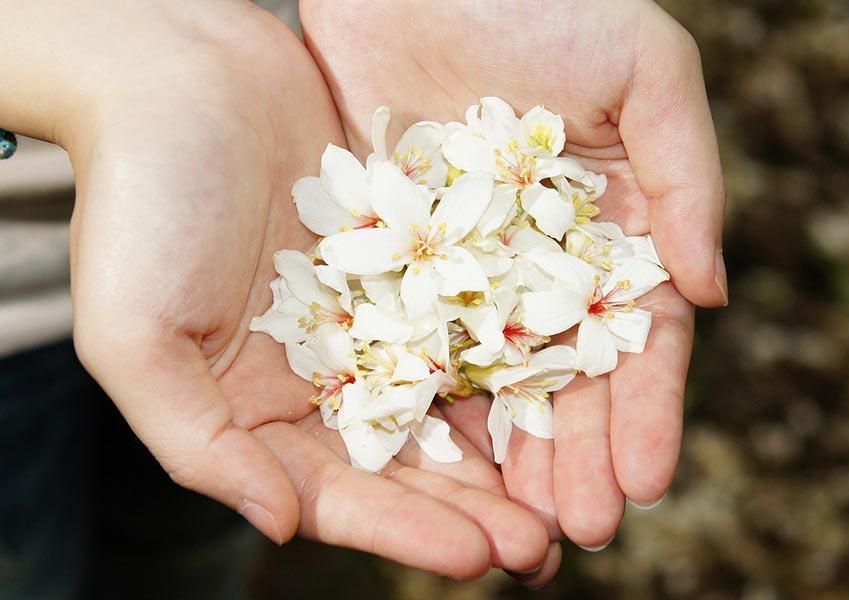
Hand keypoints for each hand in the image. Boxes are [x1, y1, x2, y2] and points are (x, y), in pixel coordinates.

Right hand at [62, 1, 547, 578]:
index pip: (340, 493)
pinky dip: (507, 354)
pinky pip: (466, 316)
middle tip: (542, 549)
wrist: (183, 75)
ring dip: (504, 448)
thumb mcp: (135, 335)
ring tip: (565, 492)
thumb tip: (280, 526)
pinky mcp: (408, 258)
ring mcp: (370, 317)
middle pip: (407, 460)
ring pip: (448, 398)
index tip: (478, 558)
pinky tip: (558, 385)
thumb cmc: (141, 202)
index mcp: (257, 409)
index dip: (407, 531)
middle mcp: (320, 374)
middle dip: (473, 508)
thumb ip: (198, 443)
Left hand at [302, 0, 724, 575]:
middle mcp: (540, 262)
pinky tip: (428, 463)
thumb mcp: (642, 68)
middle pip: (561, 379)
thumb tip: (710, 292)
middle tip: (575, 533)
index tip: (642, 482)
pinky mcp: (393, 258)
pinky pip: (408, 340)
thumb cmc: (540, 1)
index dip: (643, 414)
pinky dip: (423, 402)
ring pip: (486, 378)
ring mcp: (465, 267)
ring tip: (511, 530)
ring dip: (502, 456)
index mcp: (611, 229)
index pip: (636, 341)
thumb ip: (687, 174)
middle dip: (572, 458)